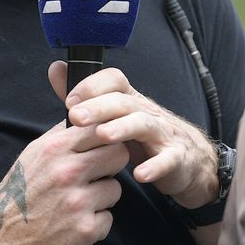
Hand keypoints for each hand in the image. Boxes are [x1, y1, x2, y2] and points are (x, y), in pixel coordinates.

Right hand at [0, 119, 129, 244]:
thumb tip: (85, 115)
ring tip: (77, 204)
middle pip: (119, 155)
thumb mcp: (33, 154)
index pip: (102, 130)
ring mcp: (77, 202)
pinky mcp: (85, 230)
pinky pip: (107, 219)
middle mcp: (67, 173)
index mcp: (54, 150)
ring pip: (115, 189)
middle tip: (96, 176)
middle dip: (111, 166)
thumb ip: (60, 135)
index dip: (106, 139)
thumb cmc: (19, 193)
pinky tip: (74, 225)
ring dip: (101, 198)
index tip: (101, 148)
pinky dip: (94, 224)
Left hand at [48, 61, 218, 208]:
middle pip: (123, 101)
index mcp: (129, 100)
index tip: (69, 101)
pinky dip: (155, 166)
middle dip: (98, 107)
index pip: (114, 80)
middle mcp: (146, 111)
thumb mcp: (113, 116)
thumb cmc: (142, 137)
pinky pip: (168, 159)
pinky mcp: (176, 157)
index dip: (92, 86)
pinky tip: (140, 174)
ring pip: (144, 124)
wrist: (187, 160)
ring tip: (103, 136)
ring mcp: (163, 133)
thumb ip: (84, 97)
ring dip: (123, 128)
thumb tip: (56, 69)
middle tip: (75, 117)